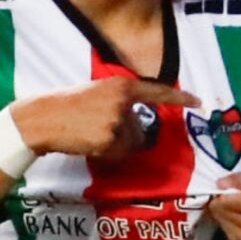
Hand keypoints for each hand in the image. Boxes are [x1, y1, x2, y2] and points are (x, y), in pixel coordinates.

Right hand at [10, 77, 198, 160]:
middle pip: (140, 128)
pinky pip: (118, 153)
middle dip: (125, 134)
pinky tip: (88, 144)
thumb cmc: (65, 105)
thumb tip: (137, 125)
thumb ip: (119, 101)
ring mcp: (117, 121)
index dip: (179, 98)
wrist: (43, 118)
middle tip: (95, 128)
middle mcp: (123, 102)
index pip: (156, 91)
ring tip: (90, 135)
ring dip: (115, 145)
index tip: (197, 102)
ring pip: (130, 143)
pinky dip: (106, 153)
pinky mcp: (109, 139)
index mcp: (120, 85)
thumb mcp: (96, 93)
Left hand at [206, 171, 240, 239]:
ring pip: (221, 221)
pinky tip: (234, 215)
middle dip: (219, 201)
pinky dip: (225, 221)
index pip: (227, 201)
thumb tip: (219, 184)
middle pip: (222, 211)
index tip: (223, 186)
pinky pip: (225, 230)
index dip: (220, 192)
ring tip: (232, 204)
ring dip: (221, 211)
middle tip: (227, 194)